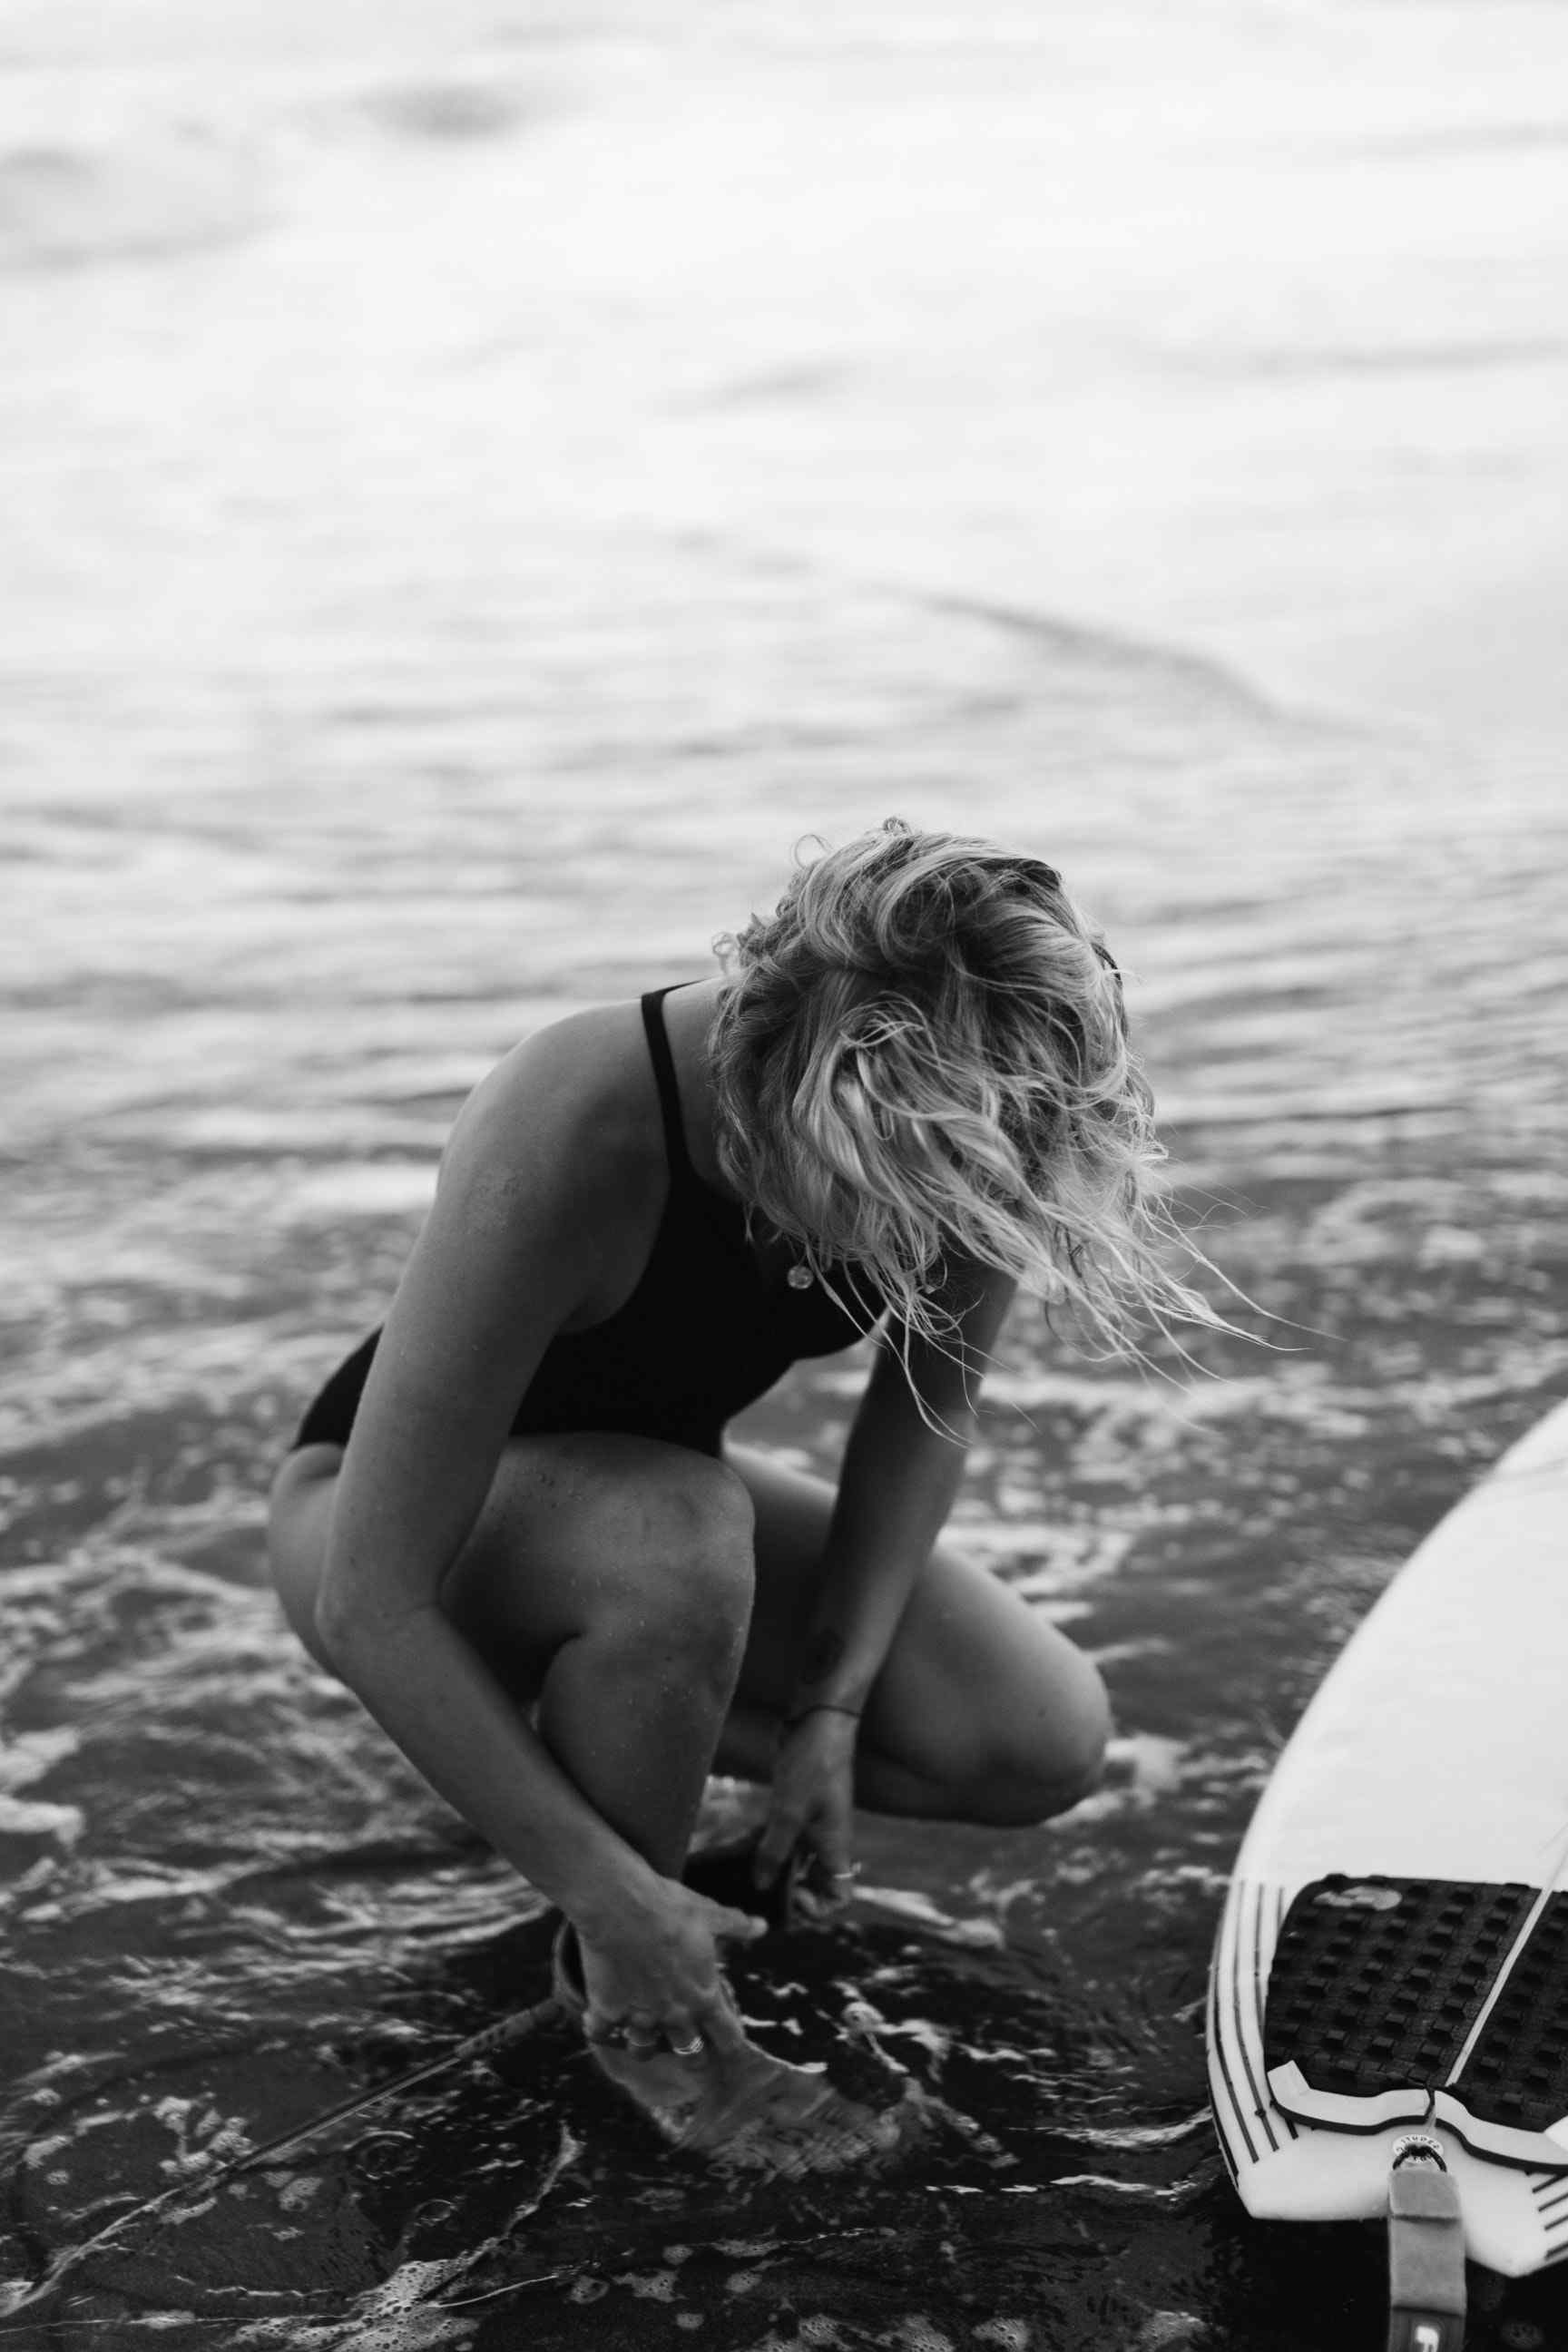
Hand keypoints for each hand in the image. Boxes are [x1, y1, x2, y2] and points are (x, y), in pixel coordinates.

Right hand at [577, 1881, 764, 2058]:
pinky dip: (598, 2029)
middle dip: (694, 2058)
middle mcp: (674, 2015)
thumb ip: (737, 1926)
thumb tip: (762, 1926)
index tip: (732, 2045)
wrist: (622, 1905)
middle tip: (693, 2055)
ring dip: (644, 2046)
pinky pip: (601, 2032)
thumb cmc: (671, 1908)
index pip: (728, 2036)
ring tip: (642, 2038)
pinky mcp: (607, 2010)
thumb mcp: (711, 1914)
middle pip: (691, 2055)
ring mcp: (639, 2016)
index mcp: (704, 1996)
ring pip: (643, 2051)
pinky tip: (596, 2021)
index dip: (732, 2043)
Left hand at [753, 1706, 859, 1919]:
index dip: (817, 1907)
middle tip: (762, 1888)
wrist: (819, 1722)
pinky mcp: (798, 1808)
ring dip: (777, 1869)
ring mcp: (813, 1824)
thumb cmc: (813, 1766)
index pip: (839, 1896)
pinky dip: (769, 1845)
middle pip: (816, 1884)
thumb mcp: (789, 1812)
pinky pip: (786, 1838)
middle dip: (792, 1893)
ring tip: (747, 1871)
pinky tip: (744, 1844)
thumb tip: (762, 1885)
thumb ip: (775, 1851)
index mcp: (835, 1847)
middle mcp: (827, 1841)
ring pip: (798, 1861)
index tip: (790, 1894)